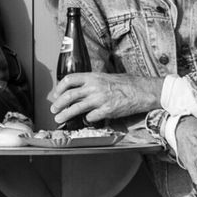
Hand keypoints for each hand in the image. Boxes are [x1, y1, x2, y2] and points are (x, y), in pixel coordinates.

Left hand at [47, 72, 161, 125]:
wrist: (143, 91)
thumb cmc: (127, 83)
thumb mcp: (107, 77)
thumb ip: (93, 82)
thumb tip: (81, 89)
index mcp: (93, 77)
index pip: (69, 80)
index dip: (59, 88)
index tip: (56, 94)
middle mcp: (94, 87)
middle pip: (69, 96)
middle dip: (58, 104)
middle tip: (54, 110)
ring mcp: (100, 99)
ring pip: (76, 108)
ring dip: (65, 115)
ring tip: (59, 119)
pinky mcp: (107, 111)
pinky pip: (91, 117)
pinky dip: (87, 119)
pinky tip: (88, 119)